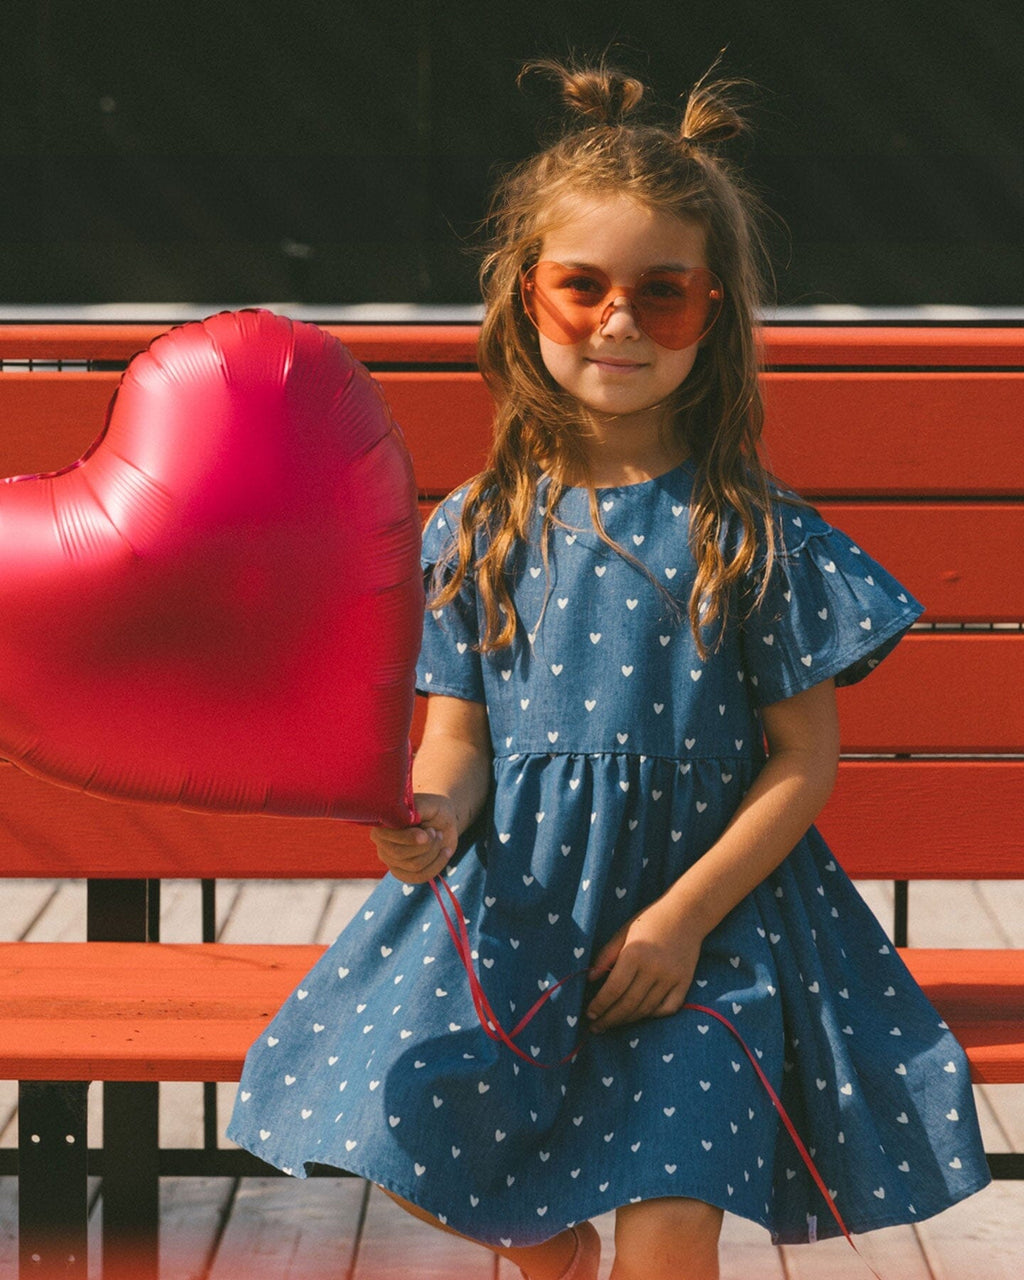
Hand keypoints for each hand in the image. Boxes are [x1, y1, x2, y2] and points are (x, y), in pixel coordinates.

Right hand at [369, 792, 458, 883]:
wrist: (441, 822)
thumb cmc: (433, 810)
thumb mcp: (429, 805)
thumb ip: (418, 808)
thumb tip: (409, 818)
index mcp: (382, 825)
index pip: (387, 837)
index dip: (408, 838)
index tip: (428, 833)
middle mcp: (382, 844)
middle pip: (400, 854)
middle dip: (425, 845)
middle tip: (435, 832)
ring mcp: (391, 861)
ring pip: (414, 866)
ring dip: (434, 851)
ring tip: (439, 837)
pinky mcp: (404, 873)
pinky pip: (420, 877)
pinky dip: (437, 865)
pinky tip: (445, 852)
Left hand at [585, 897, 702, 1032]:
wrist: (687, 914)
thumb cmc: (650, 920)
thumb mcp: (623, 932)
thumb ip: (606, 955)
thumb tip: (590, 979)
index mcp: (635, 953)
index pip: (613, 989)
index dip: (599, 1005)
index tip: (589, 1014)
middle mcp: (654, 968)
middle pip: (628, 1004)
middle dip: (609, 1019)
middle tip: (596, 1027)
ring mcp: (671, 978)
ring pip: (646, 1010)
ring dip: (627, 1020)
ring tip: (613, 1023)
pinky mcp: (685, 983)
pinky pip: (668, 1009)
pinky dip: (653, 1015)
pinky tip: (640, 1015)